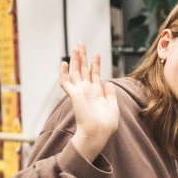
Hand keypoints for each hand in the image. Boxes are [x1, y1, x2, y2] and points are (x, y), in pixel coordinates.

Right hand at [62, 42, 119, 162]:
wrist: (98, 133)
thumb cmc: (106, 125)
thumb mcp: (113, 106)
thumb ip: (111, 94)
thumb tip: (108, 83)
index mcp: (97, 93)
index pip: (94, 74)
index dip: (95, 63)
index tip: (96, 53)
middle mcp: (87, 91)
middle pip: (83, 70)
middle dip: (82, 56)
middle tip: (80, 43)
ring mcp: (80, 92)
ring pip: (75, 72)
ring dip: (75, 59)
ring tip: (75, 47)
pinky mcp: (74, 95)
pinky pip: (66, 82)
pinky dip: (64, 73)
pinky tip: (64, 63)